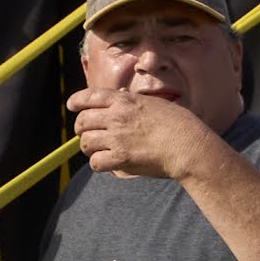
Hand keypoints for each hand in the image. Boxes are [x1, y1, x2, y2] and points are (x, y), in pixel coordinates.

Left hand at [66, 83, 224, 182]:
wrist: (188, 145)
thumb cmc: (178, 124)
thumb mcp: (154, 103)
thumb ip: (133, 102)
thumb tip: (120, 98)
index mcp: (125, 100)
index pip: (90, 96)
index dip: (77, 101)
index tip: (71, 105)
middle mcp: (117, 117)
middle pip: (83, 121)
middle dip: (82, 129)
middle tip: (88, 134)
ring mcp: (117, 138)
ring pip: (86, 143)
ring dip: (90, 147)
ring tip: (100, 150)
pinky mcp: (120, 158)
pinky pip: (95, 162)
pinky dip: (99, 164)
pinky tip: (108, 163)